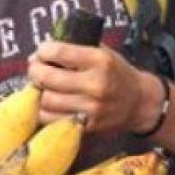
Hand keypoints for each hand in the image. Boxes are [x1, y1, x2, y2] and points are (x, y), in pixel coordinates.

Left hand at [26, 40, 158, 133]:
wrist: (140, 103)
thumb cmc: (116, 72)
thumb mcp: (102, 52)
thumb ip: (75, 48)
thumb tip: (38, 54)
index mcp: (100, 60)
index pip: (59, 52)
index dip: (43, 50)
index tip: (42, 51)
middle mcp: (96, 85)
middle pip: (48, 77)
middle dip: (34, 70)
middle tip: (35, 68)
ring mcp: (91, 108)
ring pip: (47, 100)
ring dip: (38, 91)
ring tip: (41, 85)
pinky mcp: (87, 126)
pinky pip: (52, 119)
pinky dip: (44, 110)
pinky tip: (48, 101)